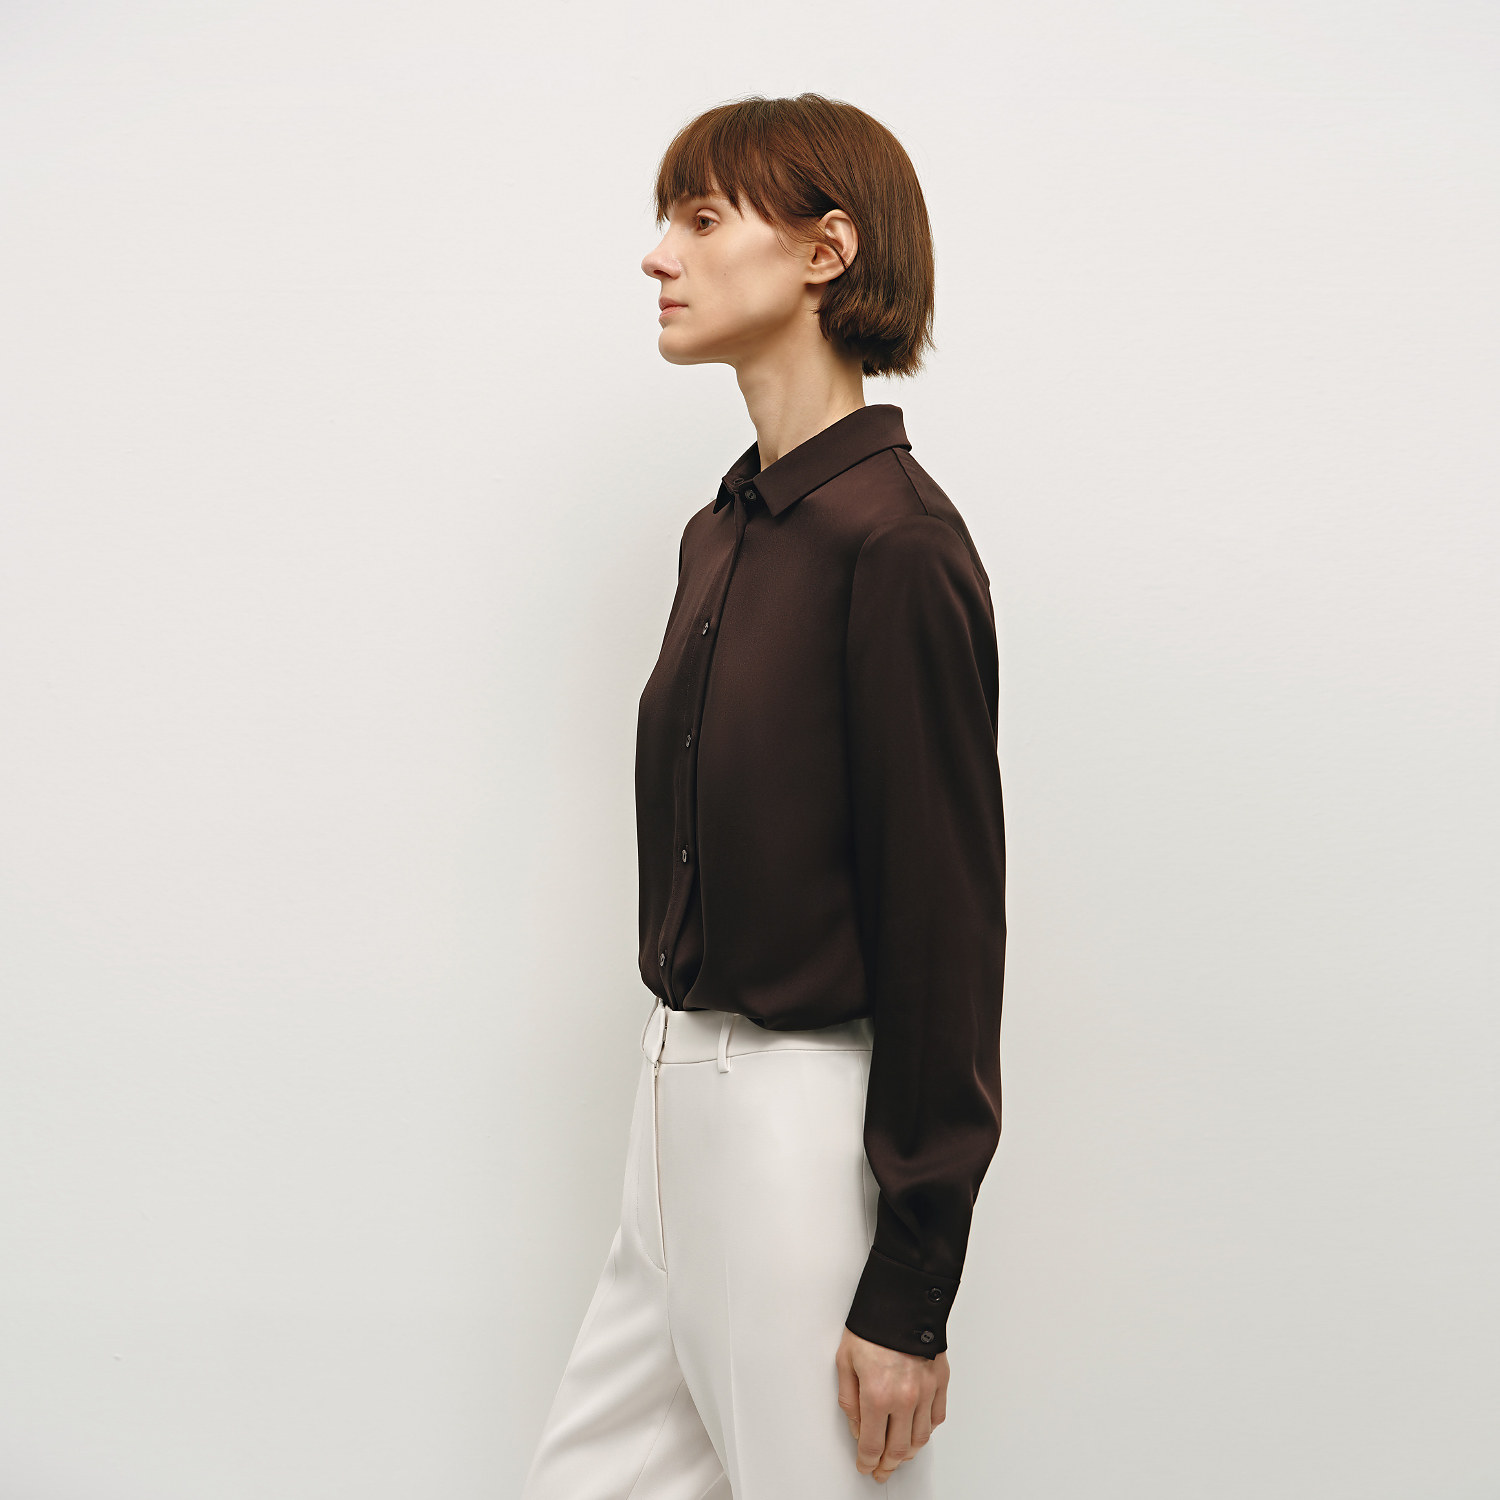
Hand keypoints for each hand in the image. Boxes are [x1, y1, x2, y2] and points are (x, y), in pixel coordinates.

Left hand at [835, 1326, 947, 1481]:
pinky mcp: (940, 1381)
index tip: (865, 1466)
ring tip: (898, 1456)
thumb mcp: (845, 1361)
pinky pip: (936, 1418)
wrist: (901, 1298)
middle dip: (887, 1465)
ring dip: (908, 1453)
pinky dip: (926, 1431)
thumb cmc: (872, 1324)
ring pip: (920, 1438)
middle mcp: (905, 1398)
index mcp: (877, 1394)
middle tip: (881, 1470)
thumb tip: (856, 1427)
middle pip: (898, 1449)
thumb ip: (849, 1400)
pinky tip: (917, 1432)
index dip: (867, 1462)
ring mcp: (926, 1391)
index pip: (872, 1444)